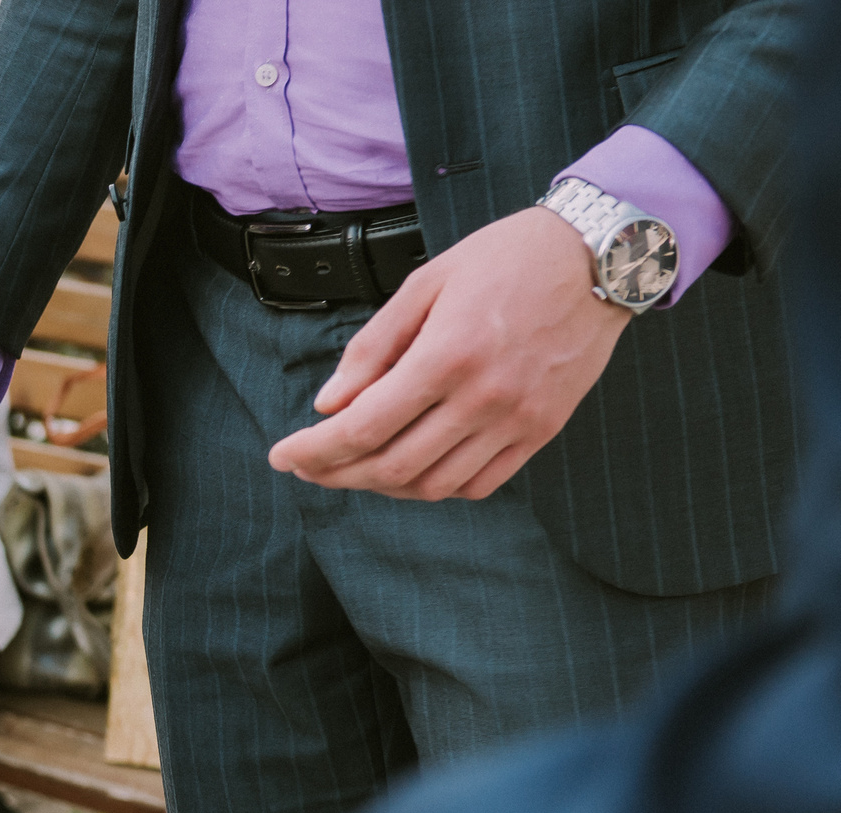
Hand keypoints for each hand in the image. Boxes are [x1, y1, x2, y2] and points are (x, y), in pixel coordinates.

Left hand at [267, 207, 629, 500]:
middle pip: (391, 467)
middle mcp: (483, 397)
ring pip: (433, 485)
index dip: (313, 451)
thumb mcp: (425, 284)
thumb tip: (328, 404)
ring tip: (356, 466)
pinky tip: (413, 468)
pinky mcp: (542, 430)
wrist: (599, 256)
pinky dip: (436, 487)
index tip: (282, 456)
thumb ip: (372, 348)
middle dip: (337, 474)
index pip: (362, 427)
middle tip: (310, 466)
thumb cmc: (506, 260)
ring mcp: (517, 419)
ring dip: (383, 486)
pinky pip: (479, 484)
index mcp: (446, 356)